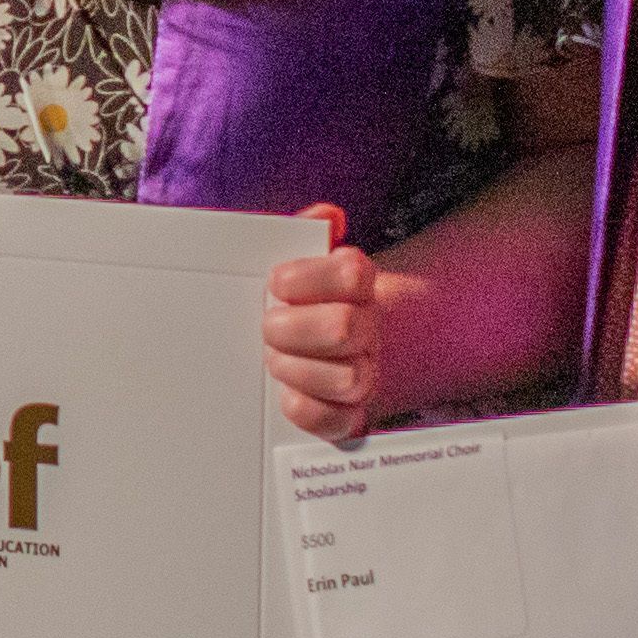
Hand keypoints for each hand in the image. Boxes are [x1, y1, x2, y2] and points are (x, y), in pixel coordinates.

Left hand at [263, 214, 391, 445]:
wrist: (329, 344)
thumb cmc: (303, 300)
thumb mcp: (299, 261)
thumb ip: (303, 232)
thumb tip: (328, 215)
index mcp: (358, 285)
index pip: (351, 274)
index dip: (307, 279)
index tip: (276, 283)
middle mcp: (369, 328)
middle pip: (344, 328)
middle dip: (292, 330)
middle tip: (268, 327)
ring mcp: (365, 372)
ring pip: (348, 378)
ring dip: (299, 370)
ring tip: (276, 360)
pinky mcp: (353, 414)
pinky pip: (341, 422)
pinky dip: (308, 411)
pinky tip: (288, 395)